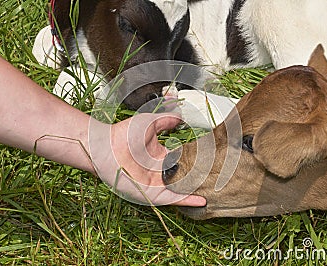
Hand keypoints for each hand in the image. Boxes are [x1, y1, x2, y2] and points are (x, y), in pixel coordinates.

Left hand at [89, 113, 206, 205]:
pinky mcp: (150, 193)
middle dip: (199, 179)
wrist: (105, 145)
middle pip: (183, 177)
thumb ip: (167, 120)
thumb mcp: (151, 123)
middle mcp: (159, 172)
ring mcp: (155, 184)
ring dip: (196, 191)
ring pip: (180, 190)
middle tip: (220, 178)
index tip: (213, 161)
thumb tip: (181, 117)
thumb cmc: (124, 133)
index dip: (196, 162)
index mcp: (160, 157)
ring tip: (216, 192)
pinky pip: (171, 199)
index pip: (182, 161)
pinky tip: (201, 200)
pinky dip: (186, 200)